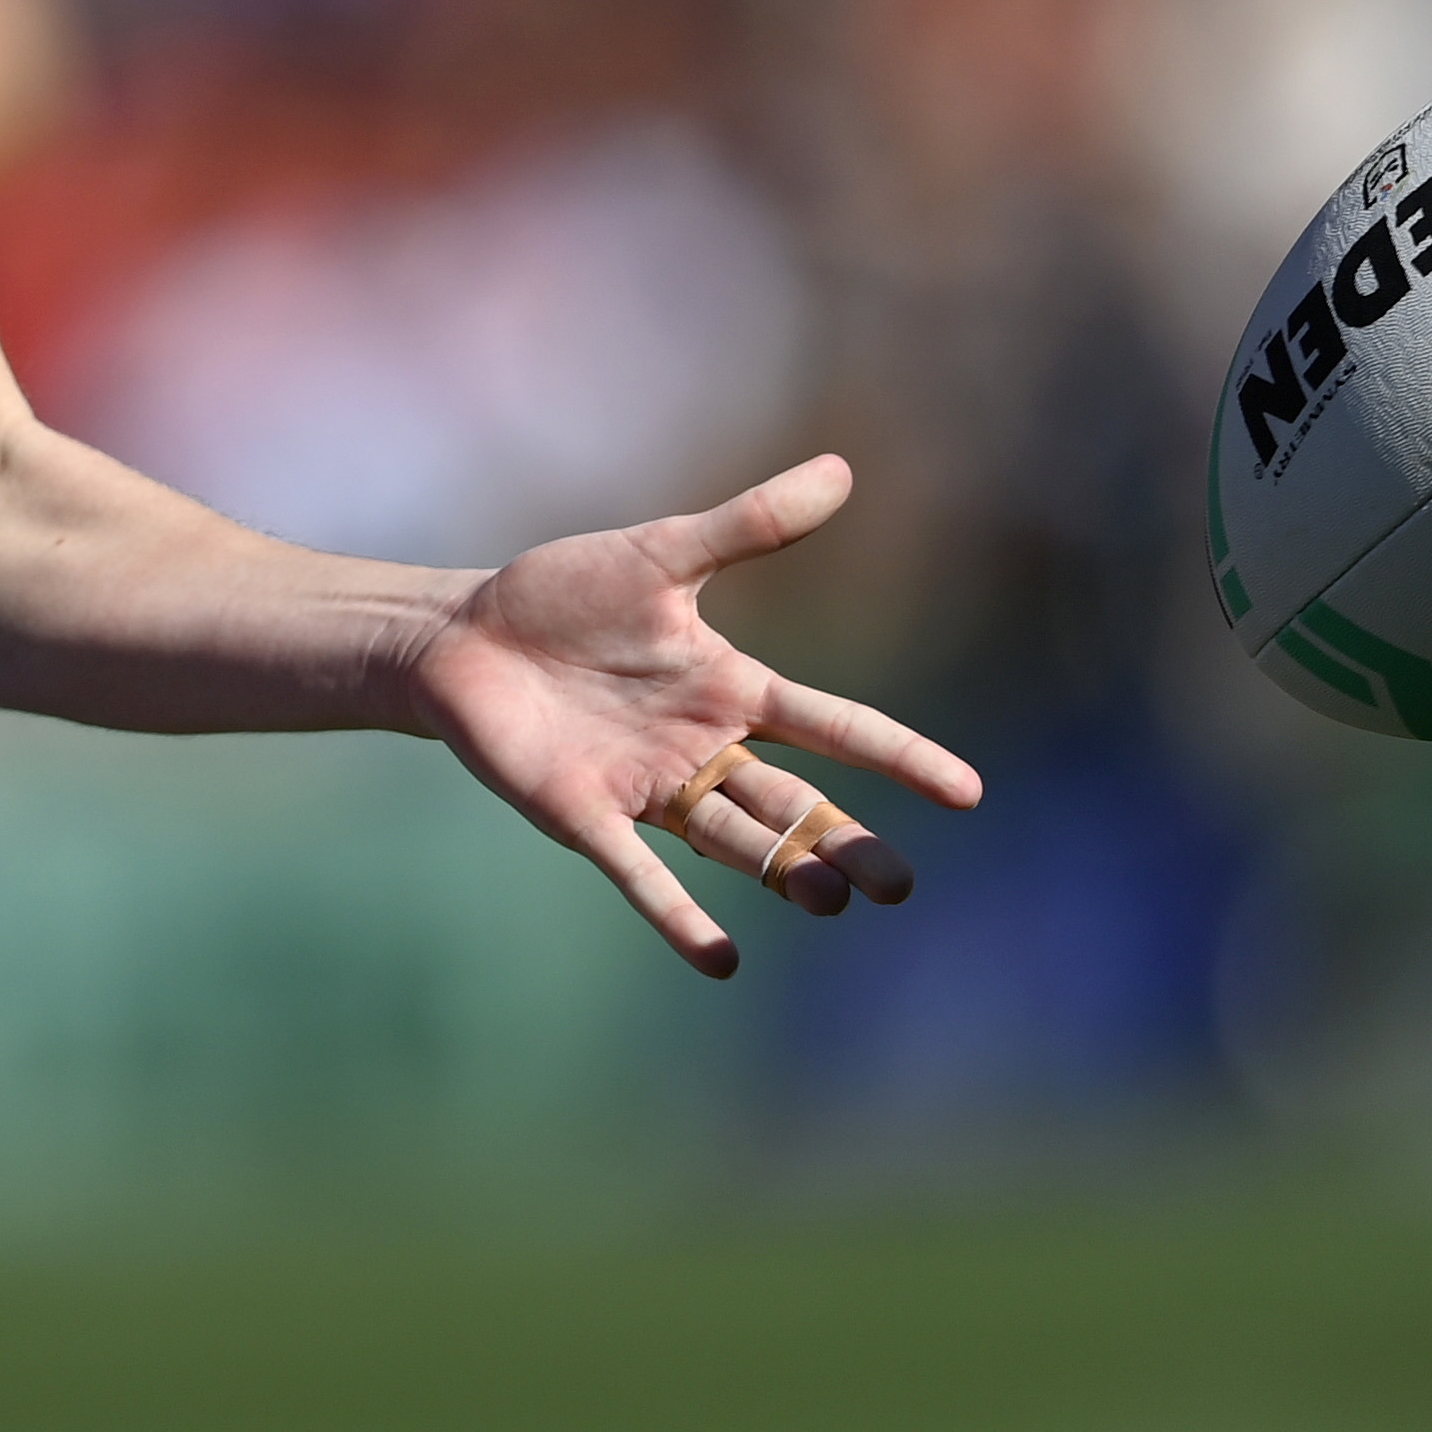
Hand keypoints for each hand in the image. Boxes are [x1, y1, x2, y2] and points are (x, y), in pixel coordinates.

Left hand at [401, 455, 981, 977]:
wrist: (463, 633)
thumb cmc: (564, 594)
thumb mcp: (662, 554)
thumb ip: (749, 526)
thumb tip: (841, 471)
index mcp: (731, 688)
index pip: (835, 725)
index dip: (899, 755)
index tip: (968, 791)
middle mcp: (702, 749)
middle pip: (794, 804)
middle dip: (845, 842)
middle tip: (898, 885)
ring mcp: (647, 788)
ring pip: (735, 840)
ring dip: (781, 871)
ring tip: (830, 900)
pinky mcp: (585, 816)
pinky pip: (640, 874)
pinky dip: (678, 915)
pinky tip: (721, 960)